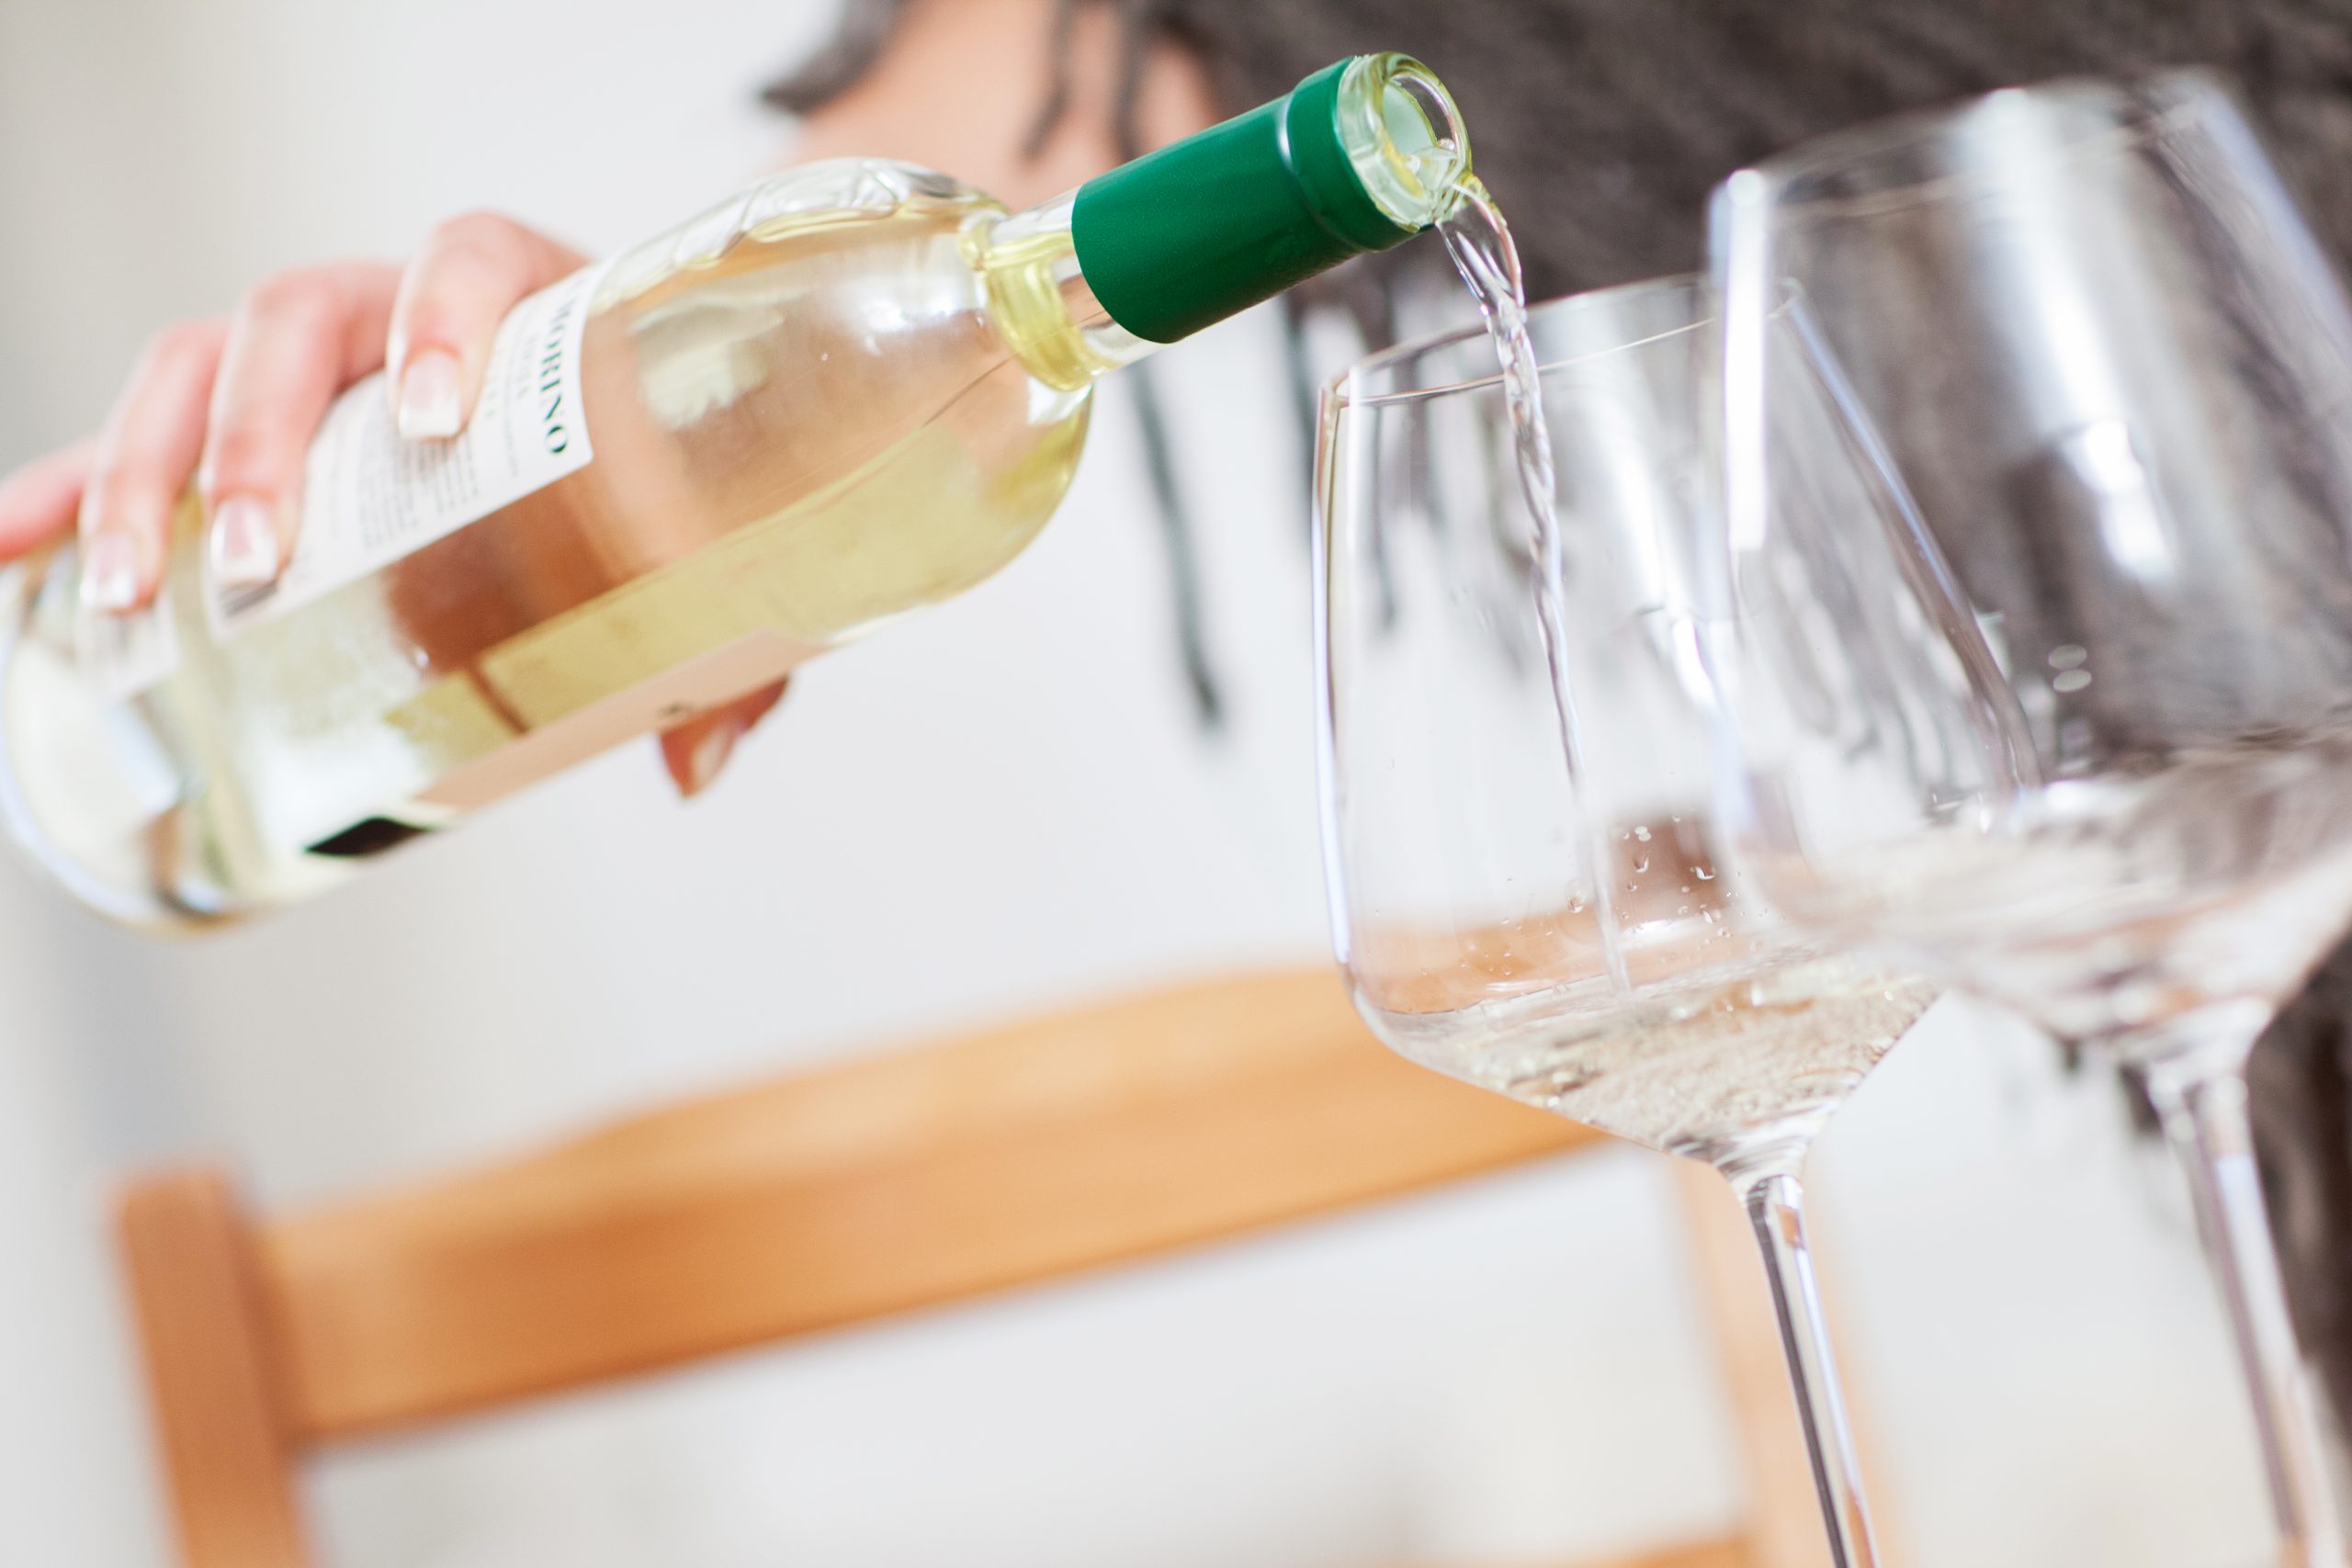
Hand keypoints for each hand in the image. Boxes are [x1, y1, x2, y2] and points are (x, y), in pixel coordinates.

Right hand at [0, 213, 782, 796]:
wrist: (636, 401)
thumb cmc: (667, 460)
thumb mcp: (706, 536)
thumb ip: (723, 639)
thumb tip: (690, 766)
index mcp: (528, 296)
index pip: (468, 258)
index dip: (439, 318)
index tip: (426, 416)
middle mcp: (401, 306)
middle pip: (296, 319)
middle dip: (259, 439)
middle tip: (261, 562)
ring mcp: (312, 356)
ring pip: (197, 364)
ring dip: (145, 470)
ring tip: (134, 592)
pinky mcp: (248, 420)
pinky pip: (139, 433)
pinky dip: (71, 486)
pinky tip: (13, 545)